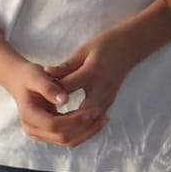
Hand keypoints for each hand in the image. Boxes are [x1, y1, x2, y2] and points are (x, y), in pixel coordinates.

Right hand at [0, 58, 107, 147]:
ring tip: (104, 119)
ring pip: (67, 141)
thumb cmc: (29, 75)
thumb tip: (64, 99)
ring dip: (86, 132)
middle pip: (62, 137)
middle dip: (84, 128)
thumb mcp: (37, 76)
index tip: (92, 110)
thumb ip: (49, 87)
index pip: (55, 125)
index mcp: (29, 116)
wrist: (20, 80)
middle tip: (103, 116)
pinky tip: (96, 120)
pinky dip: (83, 130)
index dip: (74, 120)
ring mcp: (41, 133)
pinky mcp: (49, 132)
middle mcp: (33, 129)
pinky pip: (68, 136)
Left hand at [43, 28, 136, 143]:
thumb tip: (46, 73)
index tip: (39, 95)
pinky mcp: (111, 101)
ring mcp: (108, 97)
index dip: (53, 92)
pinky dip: (83, 123)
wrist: (131, 46)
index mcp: (93, 72)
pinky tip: (71, 124)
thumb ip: (66, 66)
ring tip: (56, 127)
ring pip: (90, 121)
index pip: (68, 87)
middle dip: (65, 120)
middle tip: (47, 121)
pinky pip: (96, 118)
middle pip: (81, 113)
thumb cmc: (106, 44)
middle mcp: (102, 88)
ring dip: (74, 125)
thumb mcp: (84, 50)